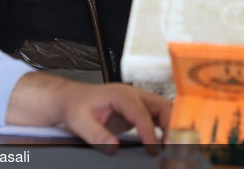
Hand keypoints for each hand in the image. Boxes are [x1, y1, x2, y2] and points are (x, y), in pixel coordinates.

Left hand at [6, 73, 170, 150]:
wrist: (71, 99)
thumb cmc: (75, 106)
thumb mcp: (79, 122)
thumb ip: (96, 134)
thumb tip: (114, 147)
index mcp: (121, 95)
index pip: (141, 113)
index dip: (149, 132)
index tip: (153, 148)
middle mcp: (134, 95)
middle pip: (162, 105)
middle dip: (171, 125)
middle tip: (172, 146)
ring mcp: (138, 102)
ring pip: (164, 110)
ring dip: (172, 126)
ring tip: (172, 146)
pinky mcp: (139, 110)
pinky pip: (159, 117)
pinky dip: (166, 127)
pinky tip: (167, 142)